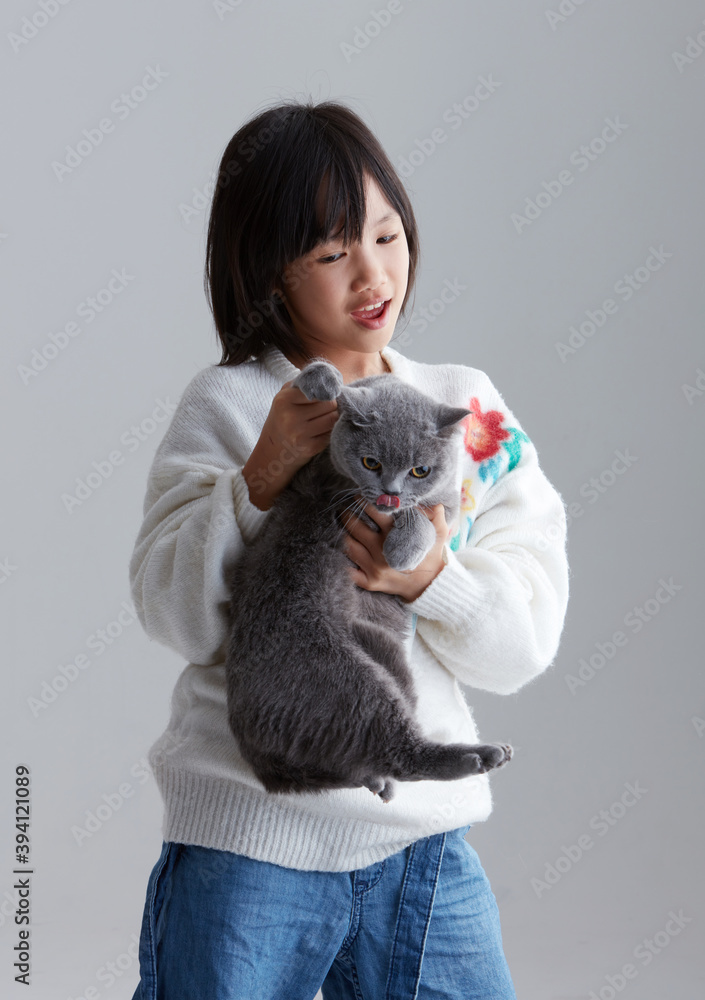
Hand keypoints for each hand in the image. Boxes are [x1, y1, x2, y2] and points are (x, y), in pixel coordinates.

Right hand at [243, 380, 338, 509]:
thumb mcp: (284, 397)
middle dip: (331, 406)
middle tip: (324, 410)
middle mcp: (290, 417)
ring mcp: (300, 434)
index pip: (320, 390)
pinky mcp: (310, 448)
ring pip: (334, 419)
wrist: (271, 453)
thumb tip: (329, 377)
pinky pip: (331, 434)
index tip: (322, 397)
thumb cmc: (282, 419)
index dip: (325, 393)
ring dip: (333, 419)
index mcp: (284, 400)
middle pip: (330, 404)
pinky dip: (329, 432)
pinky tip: (320, 433)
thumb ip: (302, 383)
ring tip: (322, 420)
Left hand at [340, 496, 449, 602]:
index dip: (365, 502)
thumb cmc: (431, 555)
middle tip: (345, 507)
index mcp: (397, 538)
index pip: (376, 513)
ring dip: (343, 533)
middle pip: (356, 528)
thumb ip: (435, 514)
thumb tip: (430, 500)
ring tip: (341, 525)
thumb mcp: (439, 533)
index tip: (360, 496)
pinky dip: (341, 558)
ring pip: (349, 546)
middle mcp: (383, 553)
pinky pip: (348, 570)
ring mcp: (374, 569)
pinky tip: (340, 548)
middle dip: (348, 515)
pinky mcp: (369, 583)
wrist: (430, 586)